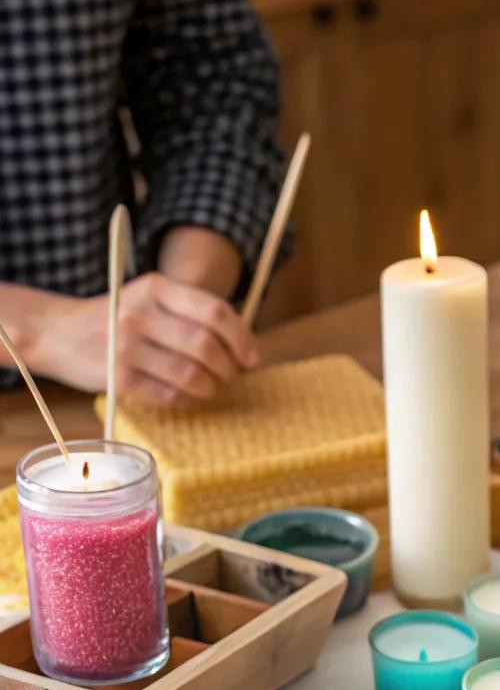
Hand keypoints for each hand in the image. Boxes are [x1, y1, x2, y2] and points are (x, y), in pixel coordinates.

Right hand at [32, 273, 258, 405]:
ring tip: (210, 387)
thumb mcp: (149, 298)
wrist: (58, 333)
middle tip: (231, 376)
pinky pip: (172, 397)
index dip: (242, 338)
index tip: (250, 357)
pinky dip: (188, 400)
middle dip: (230, 368)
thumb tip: (242, 344)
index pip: (215, 312)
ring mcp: (129, 349)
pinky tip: (187, 396)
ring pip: (194, 376)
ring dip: (212, 388)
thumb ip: (189, 312)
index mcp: (156, 288)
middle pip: (208, 347)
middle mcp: (141, 315)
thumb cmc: (116, 319)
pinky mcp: (121, 381)